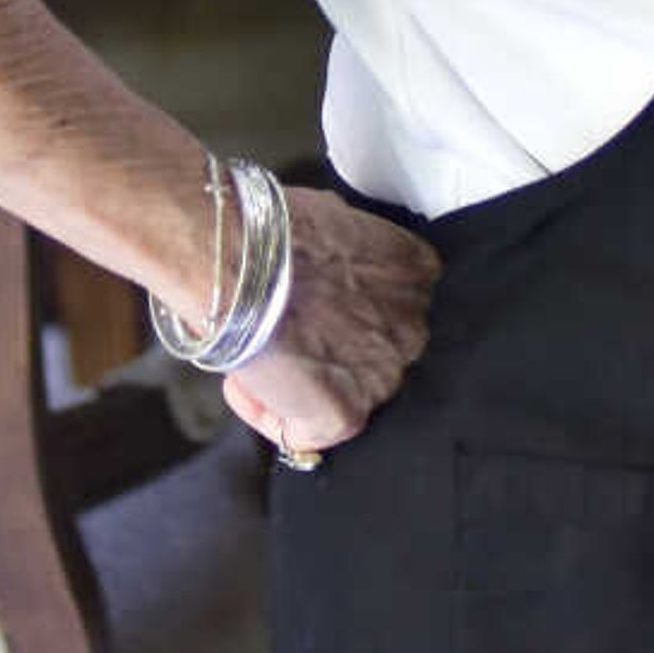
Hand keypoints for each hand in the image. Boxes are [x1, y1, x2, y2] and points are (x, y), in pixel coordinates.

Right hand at [222, 188, 438, 460]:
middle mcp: (413, 328)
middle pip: (372, 353)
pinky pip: (303, 433)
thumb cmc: (268, 228)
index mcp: (417, 272)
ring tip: (255, 360)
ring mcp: (383, 376)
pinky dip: (266, 414)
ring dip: (298, 385)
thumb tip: (330, 260)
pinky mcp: (345, 415)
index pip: (391, 306)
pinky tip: (242, 385)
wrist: (236, 258)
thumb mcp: (334, 219)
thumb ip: (350, 251)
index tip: (311, 307)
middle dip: (330, 349)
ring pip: (342, 396)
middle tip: (284, 336)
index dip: (344, 310)